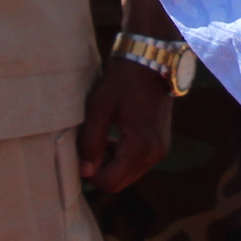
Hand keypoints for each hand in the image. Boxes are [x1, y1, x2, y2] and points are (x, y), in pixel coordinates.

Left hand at [76, 55, 174, 194]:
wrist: (151, 58)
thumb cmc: (122, 80)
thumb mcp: (99, 108)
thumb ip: (91, 142)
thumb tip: (85, 171)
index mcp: (140, 147)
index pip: (110, 182)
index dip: (90, 173)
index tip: (80, 152)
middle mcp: (155, 154)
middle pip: (120, 181)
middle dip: (101, 169)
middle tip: (89, 144)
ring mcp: (160, 149)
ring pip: (128, 173)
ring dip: (111, 162)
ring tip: (100, 137)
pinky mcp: (160, 142)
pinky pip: (137, 162)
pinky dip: (122, 155)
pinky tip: (114, 135)